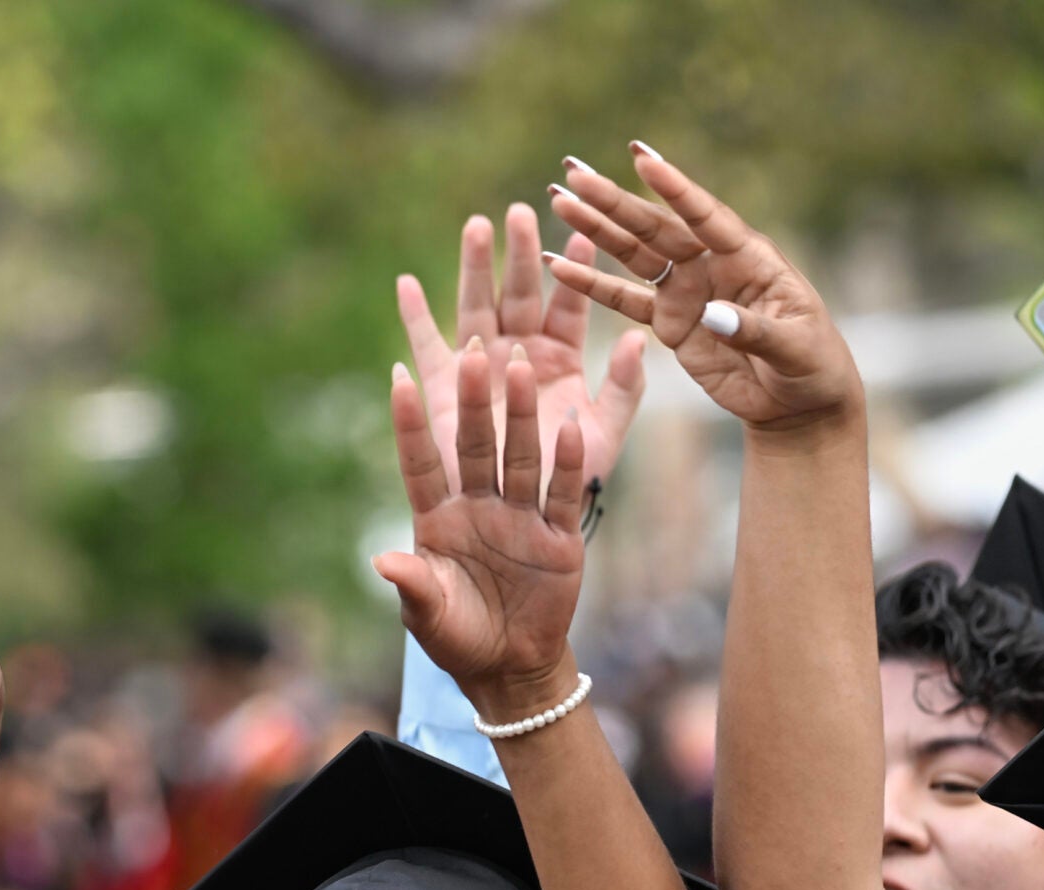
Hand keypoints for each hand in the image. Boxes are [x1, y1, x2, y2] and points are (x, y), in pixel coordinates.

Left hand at [375, 342, 591, 721]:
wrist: (510, 667)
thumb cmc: (458, 638)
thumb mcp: (428, 616)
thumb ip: (413, 585)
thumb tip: (381, 560)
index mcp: (437, 518)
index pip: (419, 463)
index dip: (408, 425)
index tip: (398, 377)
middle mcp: (477, 506)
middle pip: (474, 446)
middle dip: (472, 402)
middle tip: (473, 353)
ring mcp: (519, 516)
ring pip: (518, 457)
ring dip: (519, 416)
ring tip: (518, 368)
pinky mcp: (557, 536)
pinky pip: (562, 494)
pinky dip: (565, 463)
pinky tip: (567, 424)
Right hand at [399, 204, 646, 491]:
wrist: (525, 524)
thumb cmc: (570, 480)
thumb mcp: (606, 433)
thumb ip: (624, 388)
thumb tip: (636, 339)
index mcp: (560, 360)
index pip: (568, 305)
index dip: (575, 271)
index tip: (584, 234)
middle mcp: (518, 355)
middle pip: (519, 293)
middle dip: (520, 253)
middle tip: (523, 211)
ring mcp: (481, 368)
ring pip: (477, 307)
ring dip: (475, 267)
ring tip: (478, 226)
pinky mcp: (445, 389)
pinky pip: (427, 348)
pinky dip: (415, 318)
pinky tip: (406, 284)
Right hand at [545, 144, 861, 439]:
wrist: (796, 401)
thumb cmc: (810, 364)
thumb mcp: (794, 347)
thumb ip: (754, 330)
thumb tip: (712, 316)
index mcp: (748, 257)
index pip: (705, 216)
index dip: (674, 189)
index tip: (641, 159)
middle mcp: (711, 265)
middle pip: (656, 227)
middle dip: (614, 200)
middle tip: (575, 174)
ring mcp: (688, 292)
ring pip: (634, 254)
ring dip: (596, 229)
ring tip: (559, 201)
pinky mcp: (671, 323)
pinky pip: (625, 301)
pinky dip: (592, 285)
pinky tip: (560, 266)